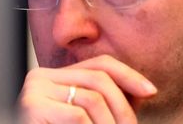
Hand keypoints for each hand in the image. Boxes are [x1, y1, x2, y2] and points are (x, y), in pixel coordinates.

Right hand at [18, 55, 157, 122]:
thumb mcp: (88, 118)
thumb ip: (110, 101)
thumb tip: (146, 89)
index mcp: (54, 77)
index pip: (101, 64)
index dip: (129, 75)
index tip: (152, 91)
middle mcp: (40, 77)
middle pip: (99, 78)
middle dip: (124, 104)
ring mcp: (33, 91)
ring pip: (92, 98)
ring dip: (112, 122)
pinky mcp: (31, 108)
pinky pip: (78, 115)